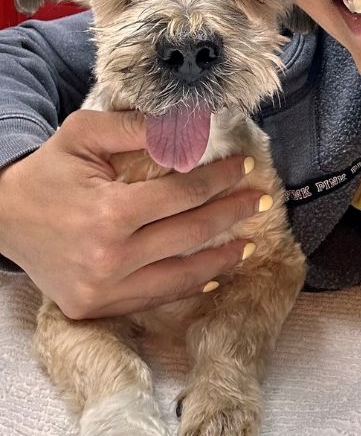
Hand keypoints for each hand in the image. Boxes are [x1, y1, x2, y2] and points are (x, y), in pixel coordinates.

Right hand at [0, 109, 261, 318]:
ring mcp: (102, 289)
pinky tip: (211, 274)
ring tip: (247, 244)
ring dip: (220, 259)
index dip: (220, 179)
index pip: (183, 195)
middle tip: (260, 201)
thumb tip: (188, 128)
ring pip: (178, 276)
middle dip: (231, 214)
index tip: (245, 167)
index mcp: (110, 213)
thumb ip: (137, 128)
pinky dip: (186, 286)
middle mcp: (110, 258)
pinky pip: (153, 298)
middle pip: (189, 235)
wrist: (3, 215)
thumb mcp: (84, 133)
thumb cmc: (49, 170)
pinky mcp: (95, 307)